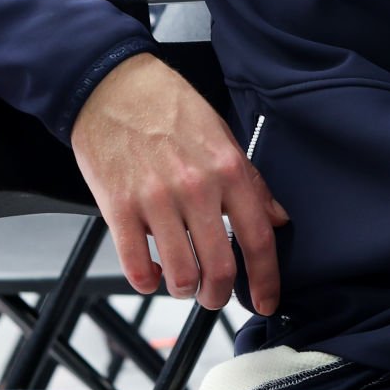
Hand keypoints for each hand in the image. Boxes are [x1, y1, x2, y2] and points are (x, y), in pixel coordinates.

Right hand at [70, 52, 288, 312]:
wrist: (113, 88)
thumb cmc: (168, 108)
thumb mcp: (222, 135)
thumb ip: (250, 181)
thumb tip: (277, 218)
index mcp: (227, 170)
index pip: (258, 238)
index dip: (266, 279)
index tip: (266, 301)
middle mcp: (196, 188)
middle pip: (220, 268)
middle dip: (220, 295)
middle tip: (215, 295)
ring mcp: (156, 200)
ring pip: (180, 274)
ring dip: (185, 290)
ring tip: (184, 283)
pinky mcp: (119, 208)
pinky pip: (136, 265)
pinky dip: (147, 281)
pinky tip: (153, 273)